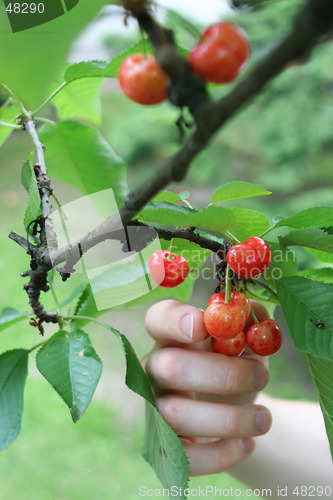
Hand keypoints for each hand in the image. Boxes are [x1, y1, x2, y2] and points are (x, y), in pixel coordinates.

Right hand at [143, 299, 271, 475]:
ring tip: (264, 419)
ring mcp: (156, 407)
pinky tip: (247, 443)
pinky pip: (184, 455)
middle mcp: (155, 368)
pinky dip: (220, 453)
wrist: (236, 411)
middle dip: (222, 374)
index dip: (175, 320)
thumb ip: (251, 321)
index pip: (158, 318)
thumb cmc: (237, 364)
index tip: (204, 325)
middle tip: (262, 376)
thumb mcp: (248, 341)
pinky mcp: (166, 444)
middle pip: (170, 367)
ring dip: (229, 418)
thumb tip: (251, 310)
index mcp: (172, 335)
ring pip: (176, 414)